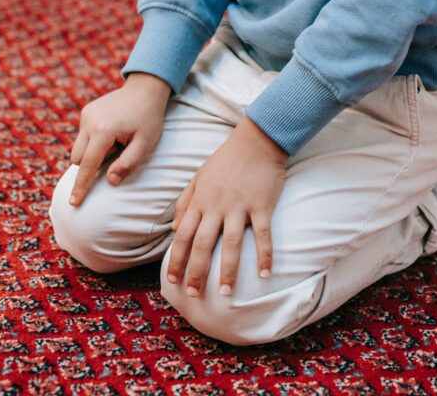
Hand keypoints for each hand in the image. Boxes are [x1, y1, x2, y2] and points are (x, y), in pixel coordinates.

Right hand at [69, 72, 170, 204]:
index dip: (81, 187)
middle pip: (79, 158)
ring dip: (93, 152)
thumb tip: (110, 181)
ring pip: (79, 147)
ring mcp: (86, 115)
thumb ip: (128, 164)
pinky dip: (94, 140)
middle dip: (91, 164)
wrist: (146, 88)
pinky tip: (113, 130)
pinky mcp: (87, 111)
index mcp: (103, 131)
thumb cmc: (148, 117)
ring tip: (117, 139)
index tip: (73, 204)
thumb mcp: (145, 143)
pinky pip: (84, 136)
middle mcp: (89, 122)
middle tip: (118, 149)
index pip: (87, 166)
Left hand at [167, 115, 287, 296]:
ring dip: (227, 270)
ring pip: (230, 243)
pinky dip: (264, 255)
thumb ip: (185, 201)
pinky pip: (263, 234)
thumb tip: (173, 228)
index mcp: (200, 200)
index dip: (176, 260)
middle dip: (196, 272)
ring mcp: (240, 206)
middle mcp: (217, 206)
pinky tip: (264, 274)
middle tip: (195, 295)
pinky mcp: (261, 205)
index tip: (172, 281)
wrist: (256, 139)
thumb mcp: (199, 176)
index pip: (182, 235)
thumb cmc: (227, 158)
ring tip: (225, 292)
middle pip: (202, 244)